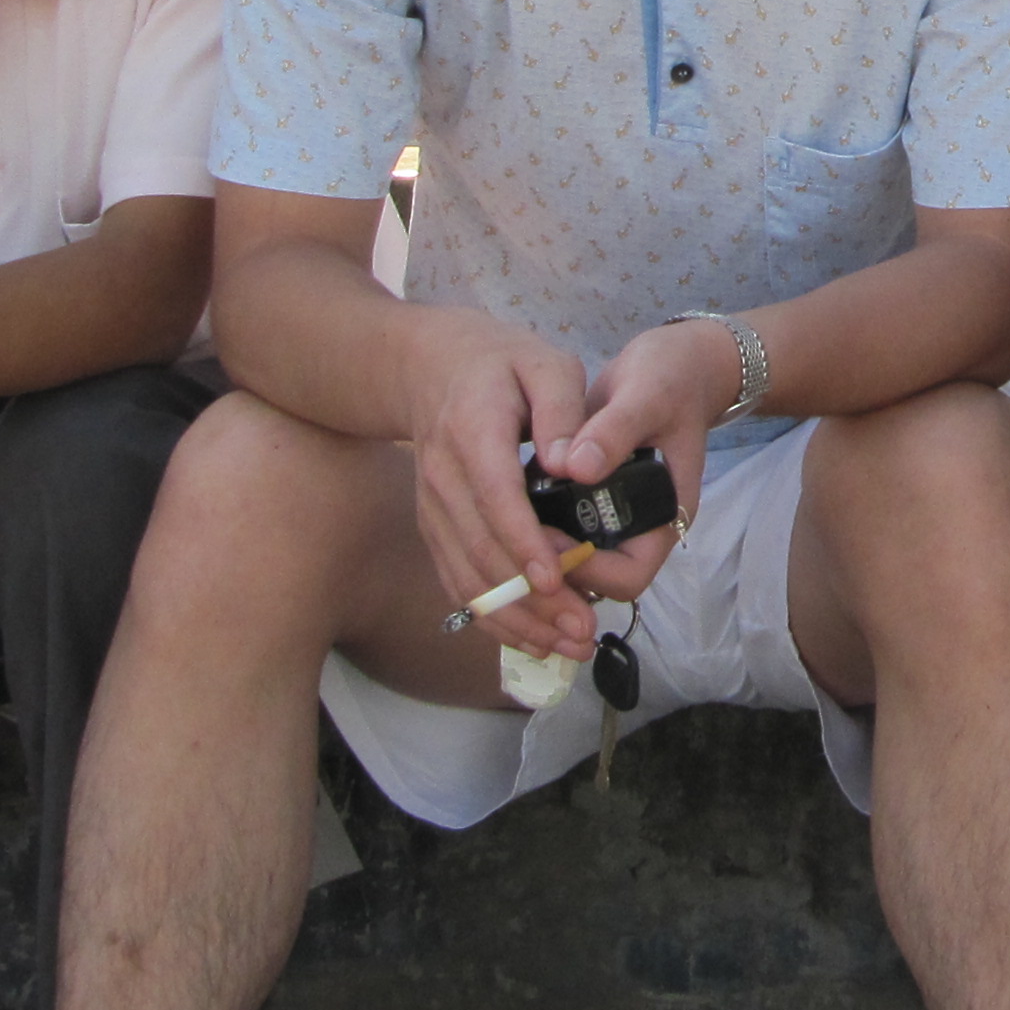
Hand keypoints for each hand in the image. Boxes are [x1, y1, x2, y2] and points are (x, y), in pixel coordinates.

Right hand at [401, 318, 604, 658]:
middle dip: (531, 599)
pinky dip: (491, 616)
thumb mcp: (545, 364)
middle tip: (581, 629)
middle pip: (481, 549)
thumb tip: (572, 464)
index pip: (496, 495)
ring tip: (567, 645)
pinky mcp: (433, 527)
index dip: (524, 541)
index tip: (557, 578)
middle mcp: (443, 477)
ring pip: (466, 576)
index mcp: (473, 430)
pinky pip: (456, 580)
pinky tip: (531, 639)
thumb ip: (563, 409)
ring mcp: (432, 507)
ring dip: (514, 619)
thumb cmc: (502, 363)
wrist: (428, 367)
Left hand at [528, 316, 734, 608]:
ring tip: (501, 516)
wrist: (671, 364)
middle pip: (592, 581)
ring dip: (534, 550)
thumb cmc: (670, 380)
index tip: (545, 537)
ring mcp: (609, 517)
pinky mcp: (585, 500)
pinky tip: (502, 498)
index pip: (627, 576)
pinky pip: (556, 531)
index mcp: (664, 516)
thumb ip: (615, 431)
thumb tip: (576, 467)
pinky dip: (529, 526)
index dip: (585, 570)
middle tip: (510, 529)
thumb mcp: (647, 396)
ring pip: (568, 562)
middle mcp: (636, 528)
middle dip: (549, 568)